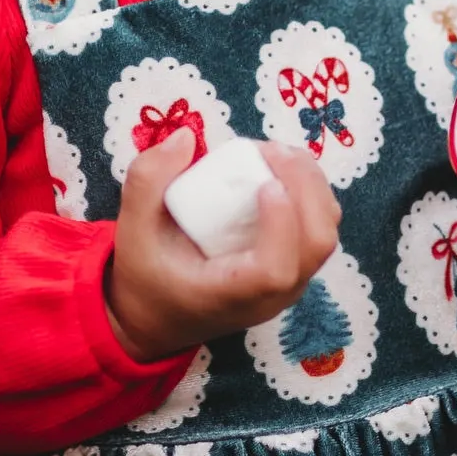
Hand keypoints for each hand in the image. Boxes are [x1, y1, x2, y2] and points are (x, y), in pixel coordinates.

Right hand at [105, 130, 340, 361]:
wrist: (156, 318)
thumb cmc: (145, 276)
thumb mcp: (131, 229)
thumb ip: (147, 180)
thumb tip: (186, 137)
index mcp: (230, 295)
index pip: (275, 270)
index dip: (281, 225)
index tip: (265, 184)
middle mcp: (270, 298)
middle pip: (315, 246)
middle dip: (305, 188)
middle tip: (270, 150)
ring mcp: (288, 288)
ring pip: (325, 237)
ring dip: (312, 188)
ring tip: (278, 154)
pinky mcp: (294, 273)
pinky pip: (318, 233)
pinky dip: (312, 196)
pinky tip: (283, 171)